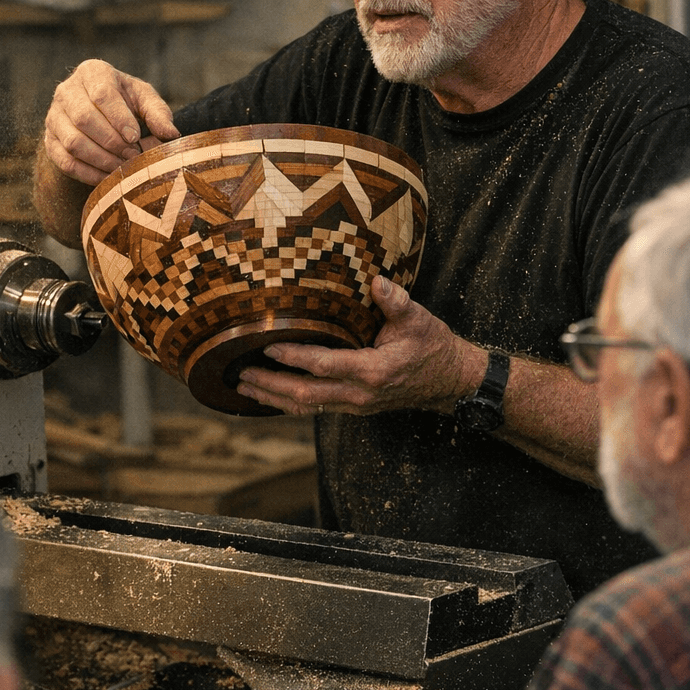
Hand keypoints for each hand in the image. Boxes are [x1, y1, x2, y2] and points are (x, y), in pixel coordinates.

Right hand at [43, 60, 179, 185]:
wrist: (98, 111)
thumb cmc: (125, 101)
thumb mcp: (144, 99)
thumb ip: (158, 113)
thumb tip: (170, 134)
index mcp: (92, 72)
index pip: (101, 94)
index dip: (118, 118)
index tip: (135, 137)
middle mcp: (66, 91)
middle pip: (84, 118)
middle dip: (111, 141)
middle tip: (132, 155)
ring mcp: (54, 116)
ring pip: (72, 142)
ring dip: (101, 159)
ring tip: (122, 166)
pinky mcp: (50, 140)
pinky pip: (65, 161)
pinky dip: (88, 173)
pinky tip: (107, 177)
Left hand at [235, 276, 473, 416]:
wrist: (450, 381)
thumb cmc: (432, 346)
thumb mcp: (418, 319)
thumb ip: (396, 301)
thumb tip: (377, 281)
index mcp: (372, 371)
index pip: (323, 366)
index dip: (294, 358)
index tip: (268, 347)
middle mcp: (359, 394)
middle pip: (305, 395)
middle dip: (270, 385)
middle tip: (239, 373)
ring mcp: (355, 405)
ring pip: (306, 407)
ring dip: (273, 398)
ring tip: (243, 387)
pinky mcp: (353, 407)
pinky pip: (315, 408)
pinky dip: (289, 403)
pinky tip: (270, 395)